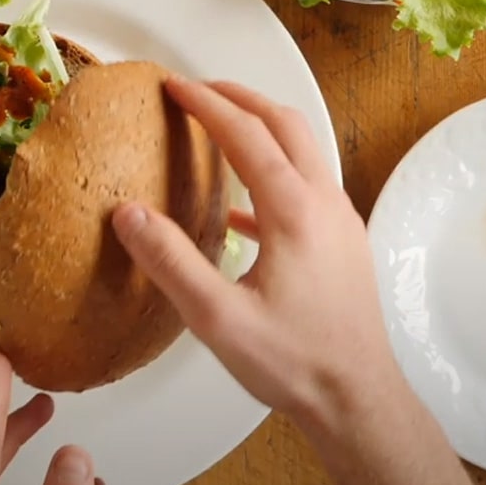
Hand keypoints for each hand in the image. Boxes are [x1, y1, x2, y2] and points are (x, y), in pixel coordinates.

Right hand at [111, 77, 400, 418]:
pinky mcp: (341, 242)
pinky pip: (305, 186)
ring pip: (302, 149)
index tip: (174, 85)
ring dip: (261, 128)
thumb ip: (170, 262)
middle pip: (284, 124)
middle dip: (239, 98)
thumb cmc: (294, 362)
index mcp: (294, 210)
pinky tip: (241, 209)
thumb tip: (128, 213)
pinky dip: (272, 173)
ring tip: (221, 127)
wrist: (358, 399)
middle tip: (198, 90)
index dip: (206, 104)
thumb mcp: (217, 319)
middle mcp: (323, 203)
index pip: (245, 134)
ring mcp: (338, 220)